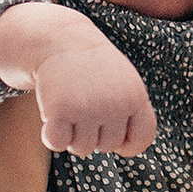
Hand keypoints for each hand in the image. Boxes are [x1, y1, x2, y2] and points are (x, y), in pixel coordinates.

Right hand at [0, 1, 157, 157]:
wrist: (62, 41)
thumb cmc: (95, 69)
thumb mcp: (124, 85)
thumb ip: (132, 116)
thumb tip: (125, 150)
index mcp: (136, 97)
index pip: (141, 140)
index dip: (127, 143)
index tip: (115, 130)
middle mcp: (115, 105)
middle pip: (107, 147)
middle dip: (94, 132)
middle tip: (85, 103)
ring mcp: (88, 108)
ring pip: (82, 149)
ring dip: (72, 134)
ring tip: (71, 105)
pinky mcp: (60, 110)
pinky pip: (57, 144)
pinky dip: (51, 135)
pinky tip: (52, 114)